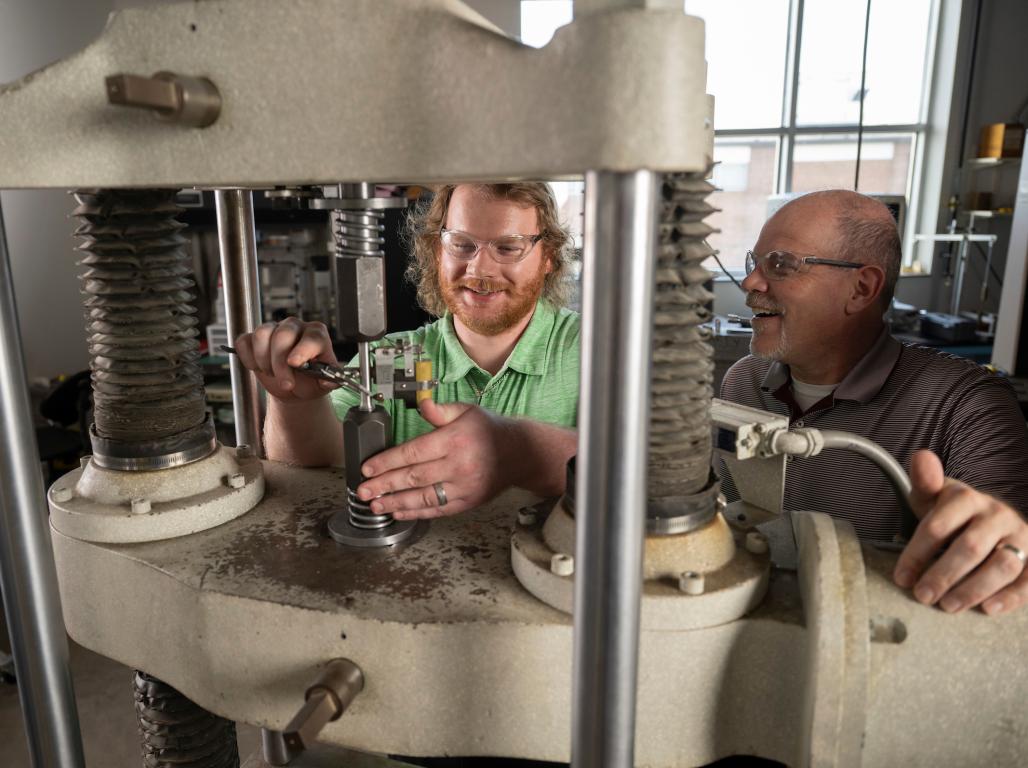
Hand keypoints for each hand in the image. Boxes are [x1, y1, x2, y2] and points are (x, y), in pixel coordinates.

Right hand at [233, 318, 338, 401]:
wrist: (294, 387)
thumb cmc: (310, 380)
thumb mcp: (325, 383)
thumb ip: (330, 380)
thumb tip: (328, 380)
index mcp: (317, 334)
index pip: (312, 336)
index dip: (303, 349)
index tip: (295, 363)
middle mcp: (295, 327)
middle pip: (283, 335)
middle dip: (280, 363)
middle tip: (286, 384)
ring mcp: (273, 329)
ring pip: (262, 334)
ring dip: (264, 360)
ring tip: (273, 374)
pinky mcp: (254, 338)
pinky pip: (244, 341)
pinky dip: (248, 358)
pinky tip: (258, 368)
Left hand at [355, 399, 516, 519]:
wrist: (520, 453)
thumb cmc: (489, 429)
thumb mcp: (467, 411)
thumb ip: (440, 410)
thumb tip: (422, 403)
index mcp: (455, 439)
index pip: (414, 452)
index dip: (388, 461)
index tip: (368, 468)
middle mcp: (459, 465)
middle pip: (414, 477)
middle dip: (384, 485)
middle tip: (363, 491)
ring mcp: (464, 486)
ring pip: (424, 497)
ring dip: (396, 503)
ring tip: (375, 506)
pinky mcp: (468, 501)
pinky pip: (438, 509)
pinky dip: (416, 512)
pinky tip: (398, 512)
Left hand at [893, 449, 1027, 614]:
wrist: (988, 516)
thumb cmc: (951, 512)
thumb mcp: (933, 496)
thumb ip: (924, 482)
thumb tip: (921, 457)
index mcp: (967, 498)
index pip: (938, 526)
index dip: (917, 554)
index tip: (902, 578)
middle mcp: (997, 515)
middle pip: (970, 548)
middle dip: (942, 575)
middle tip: (922, 596)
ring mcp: (1020, 536)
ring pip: (1002, 565)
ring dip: (973, 589)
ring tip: (948, 606)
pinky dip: (1011, 597)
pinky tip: (988, 609)